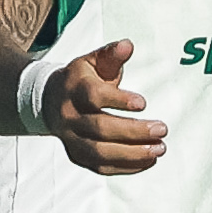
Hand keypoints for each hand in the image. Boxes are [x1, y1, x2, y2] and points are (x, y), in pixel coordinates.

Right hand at [43, 39, 164, 175]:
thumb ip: (111, 55)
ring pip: (100, 153)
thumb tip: (128, 45)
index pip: (94, 96)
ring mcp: (71, 139)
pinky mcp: (77, 156)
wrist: (49, 100)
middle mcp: (70, 116)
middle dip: (133, 131)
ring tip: (160, 148)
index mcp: (75, 89)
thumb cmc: (81, 80)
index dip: (118, 100)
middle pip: (100, 128)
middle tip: (162, 129)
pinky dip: (126, 167)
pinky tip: (149, 160)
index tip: (144, 103)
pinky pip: (101, 167)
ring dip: (132, 154)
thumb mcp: (93, 62)